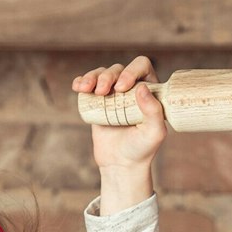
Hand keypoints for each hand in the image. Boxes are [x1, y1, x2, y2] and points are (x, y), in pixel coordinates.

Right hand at [73, 55, 165, 210]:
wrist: (121, 164)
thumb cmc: (142, 149)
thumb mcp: (154, 133)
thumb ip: (154, 112)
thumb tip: (142, 87)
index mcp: (150, 90)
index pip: (142, 66)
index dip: (131, 70)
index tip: (122, 88)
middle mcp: (131, 89)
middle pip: (118, 68)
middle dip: (108, 76)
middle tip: (103, 92)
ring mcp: (113, 94)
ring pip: (102, 73)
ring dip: (93, 77)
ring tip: (86, 89)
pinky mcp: (97, 101)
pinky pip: (88, 84)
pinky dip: (81, 81)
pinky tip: (77, 87)